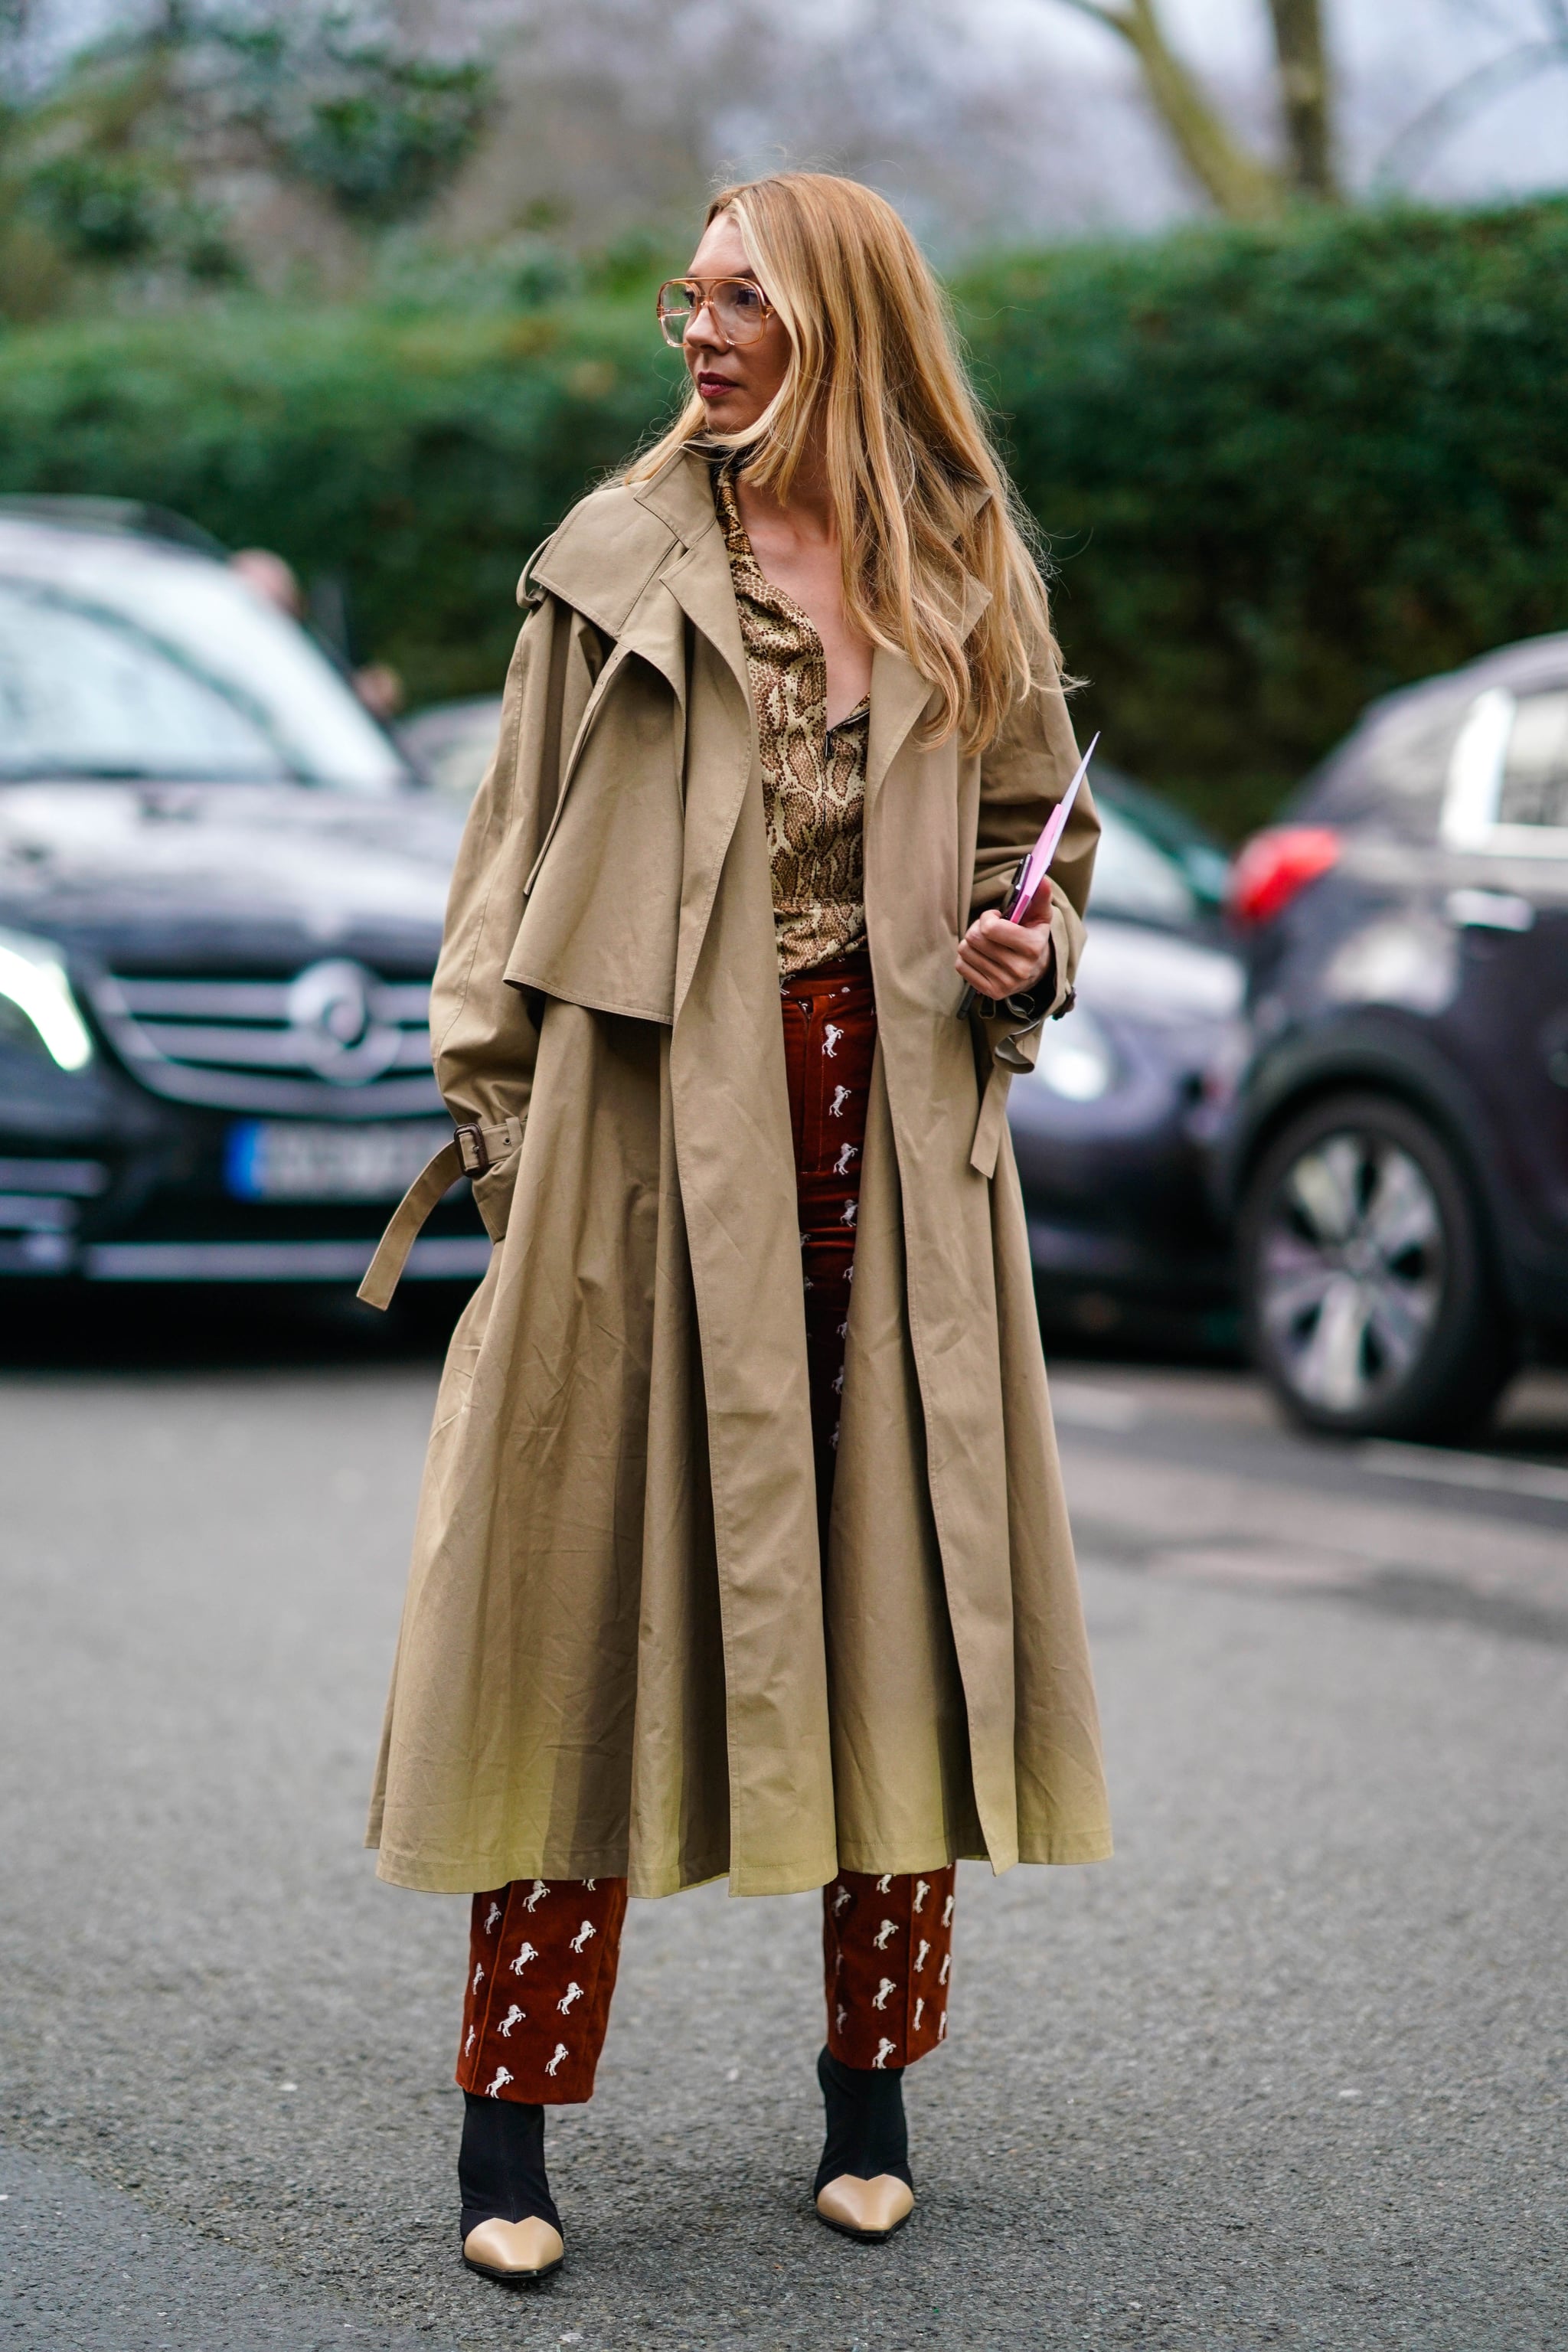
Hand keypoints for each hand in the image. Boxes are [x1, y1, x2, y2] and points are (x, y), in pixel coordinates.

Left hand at [957, 877, 1055, 1002]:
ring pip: (965, 951)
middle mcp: (1019, 969)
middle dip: (977, 928)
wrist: (1036, 972)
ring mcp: (1004, 984)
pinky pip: (961, 966)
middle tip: (988, 930)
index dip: (988, 917)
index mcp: (1032, 947)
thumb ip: (1040, 896)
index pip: (990, 928)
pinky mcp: (991, 992)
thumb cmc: (1033, 936)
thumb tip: (1041, 879)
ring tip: (986, 942)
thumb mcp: (1040, 916)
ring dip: (971, 942)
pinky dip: (967, 958)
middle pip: (974, 938)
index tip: (996, 917)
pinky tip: (982, 956)